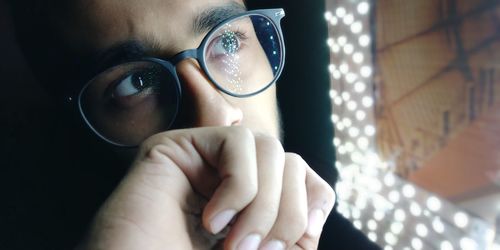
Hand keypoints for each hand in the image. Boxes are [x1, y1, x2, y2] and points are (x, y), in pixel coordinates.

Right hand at [79, 127, 335, 249]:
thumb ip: (288, 237)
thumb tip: (316, 208)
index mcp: (250, 205)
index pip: (305, 176)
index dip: (314, 200)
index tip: (303, 239)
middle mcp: (231, 179)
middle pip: (291, 162)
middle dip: (287, 214)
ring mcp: (204, 162)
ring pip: (270, 148)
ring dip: (263, 205)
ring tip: (232, 245)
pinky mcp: (179, 147)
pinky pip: (238, 143)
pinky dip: (239, 187)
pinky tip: (211, 221)